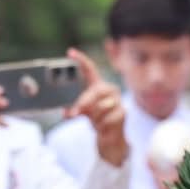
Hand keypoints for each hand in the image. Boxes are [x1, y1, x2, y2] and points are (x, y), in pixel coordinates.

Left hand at [64, 48, 127, 167]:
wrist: (110, 136)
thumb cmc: (96, 118)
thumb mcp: (82, 111)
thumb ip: (74, 109)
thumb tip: (67, 113)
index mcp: (97, 85)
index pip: (90, 69)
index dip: (81, 59)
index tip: (70, 52)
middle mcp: (109, 89)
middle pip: (97, 90)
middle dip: (84, 102)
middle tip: (74, 112)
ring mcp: (118, 100)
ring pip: (101, 107)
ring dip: (94, 118)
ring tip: (95, 122)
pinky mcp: (123, 112)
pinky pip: (107, 118)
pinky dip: (101, 125)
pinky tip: (102, 127)